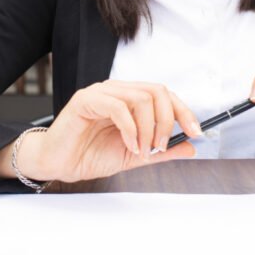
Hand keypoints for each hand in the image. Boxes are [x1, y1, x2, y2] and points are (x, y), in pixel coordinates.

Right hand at [13, 81, 200, 182]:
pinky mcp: (86, 99)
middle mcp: (118, 90)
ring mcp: (102, 92)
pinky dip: (130, 128)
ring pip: (140, 97)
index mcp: (130, 99)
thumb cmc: (91, 155)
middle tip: (162, 145)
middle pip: (157, 91)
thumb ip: (162, 150)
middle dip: (167, 120)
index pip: (164, 94)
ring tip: (143, 149)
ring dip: (148, 127)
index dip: (183, 111)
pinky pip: (117, 106)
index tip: (196, 132)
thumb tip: (191, 147)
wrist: (59, 164)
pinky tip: (129, 145)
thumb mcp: (135, 155)